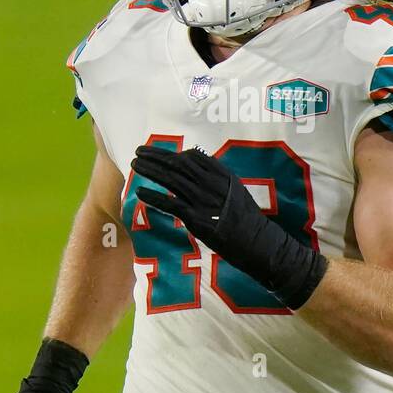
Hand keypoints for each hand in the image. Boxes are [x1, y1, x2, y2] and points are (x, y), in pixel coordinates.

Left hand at [130, 145, 327, 308]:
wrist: (256, 242)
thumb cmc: (246, 218)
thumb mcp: (235, 190)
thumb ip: (219, 178)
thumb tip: (200, 166)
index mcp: (222, 175)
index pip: (193, 158)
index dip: (173, 153)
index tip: (159, 153)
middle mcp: (212, 184)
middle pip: (178, 165)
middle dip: (156, 156)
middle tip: (139, 150)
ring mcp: (203, 201)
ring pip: (171, 180)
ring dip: (151, 170)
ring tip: (135, 164)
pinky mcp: (196, 219)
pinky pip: (170, 205)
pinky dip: (154, 197)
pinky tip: (140, 191)